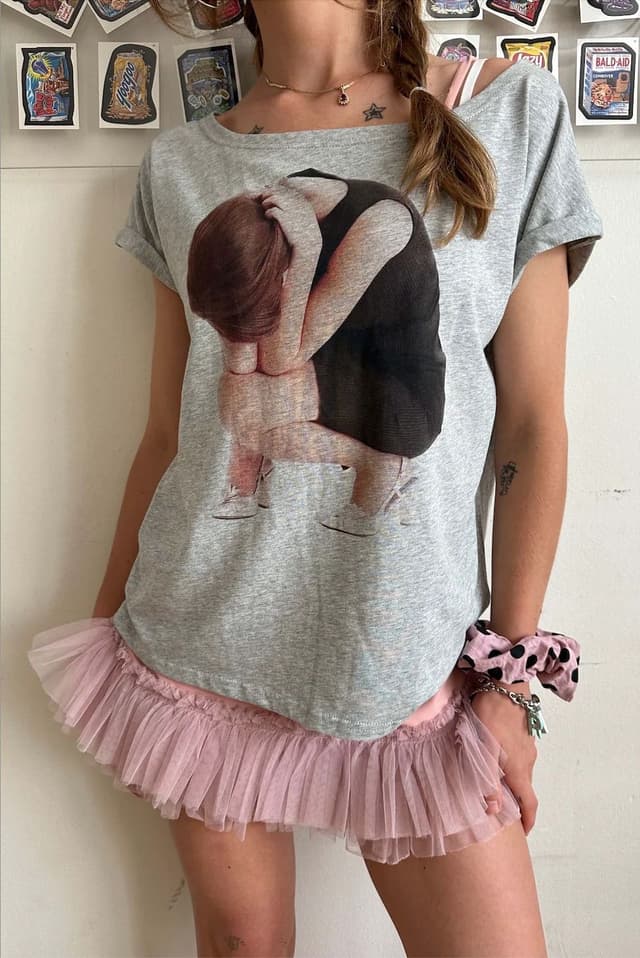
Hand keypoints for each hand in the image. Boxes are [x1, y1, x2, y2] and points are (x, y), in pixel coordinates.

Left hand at [260, 183, 321, 251]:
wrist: (308, 247)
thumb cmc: (304, 235)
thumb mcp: (304, 219)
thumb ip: (296, 208)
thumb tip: (285, 202)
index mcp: (304, 201)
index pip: (287, 191)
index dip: (278, 193)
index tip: (273, 200)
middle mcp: (298, 203)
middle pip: (279, 192)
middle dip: (270, 195)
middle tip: (265, 202)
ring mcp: (291, 209)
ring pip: (274, 198)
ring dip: (267, 202)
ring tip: (265, 208)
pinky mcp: (284, 217)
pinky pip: (272, 210)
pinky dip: (268, 213)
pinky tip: (268, 216)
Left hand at [470, 679, 539, 835]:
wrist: (506, 683)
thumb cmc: (492, 717)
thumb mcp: (484, 751)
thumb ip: (487, 781)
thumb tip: (493, 810)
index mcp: (519, 769)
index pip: (530, 803)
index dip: (528, 820)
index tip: (523, 832)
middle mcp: (528, 760)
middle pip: (525, 787)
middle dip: (517, 801)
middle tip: (503, 809)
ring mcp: (528, 744)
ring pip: (522, 769)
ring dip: (512, 780)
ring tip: (495, 782)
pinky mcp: (524, 731)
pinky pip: (520, 755)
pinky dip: (511, 764)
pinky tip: (496, 755)